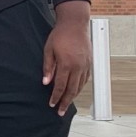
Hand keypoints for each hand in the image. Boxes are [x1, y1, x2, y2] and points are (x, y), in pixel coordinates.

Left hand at [43, 0, 91, 115]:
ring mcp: (85, 66)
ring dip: (73, 97)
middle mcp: (78, 67)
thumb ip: (48, 67)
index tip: (51, 104)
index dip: (56, 97)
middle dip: (65, 102)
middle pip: (72, 90)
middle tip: (60, 112)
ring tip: (66, 104)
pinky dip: (80, 87)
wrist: (75, 24)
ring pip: (80, 86)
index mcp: (67, 64)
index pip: (61, 86)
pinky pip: (85, 79)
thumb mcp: (48, 49)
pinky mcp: (89, 63)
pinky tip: (75, 90)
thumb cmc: (60, 35)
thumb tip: (46, 82)